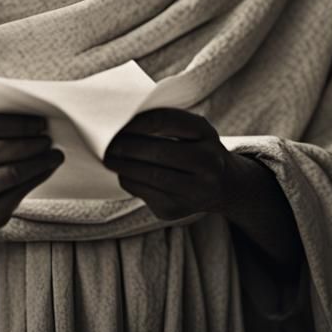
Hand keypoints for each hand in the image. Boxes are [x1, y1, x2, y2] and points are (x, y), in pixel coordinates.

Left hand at [103, 108, 232, 221]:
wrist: (224, 186)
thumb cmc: (196, 148)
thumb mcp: (192, 130)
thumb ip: (164, 122)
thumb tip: (121, 123)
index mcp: (206, 133)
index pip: (166, 121)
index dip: (138, 121)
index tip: (118, 121)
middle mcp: (208, 163)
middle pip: (158, 152)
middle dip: (127, 146)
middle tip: (107, 143)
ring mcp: (195, 190)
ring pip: (150, 176)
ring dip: (123, 166)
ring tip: (108, 158)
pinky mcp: (177, 210)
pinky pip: (144, 193)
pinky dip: (129, 181)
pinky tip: (123, 173)